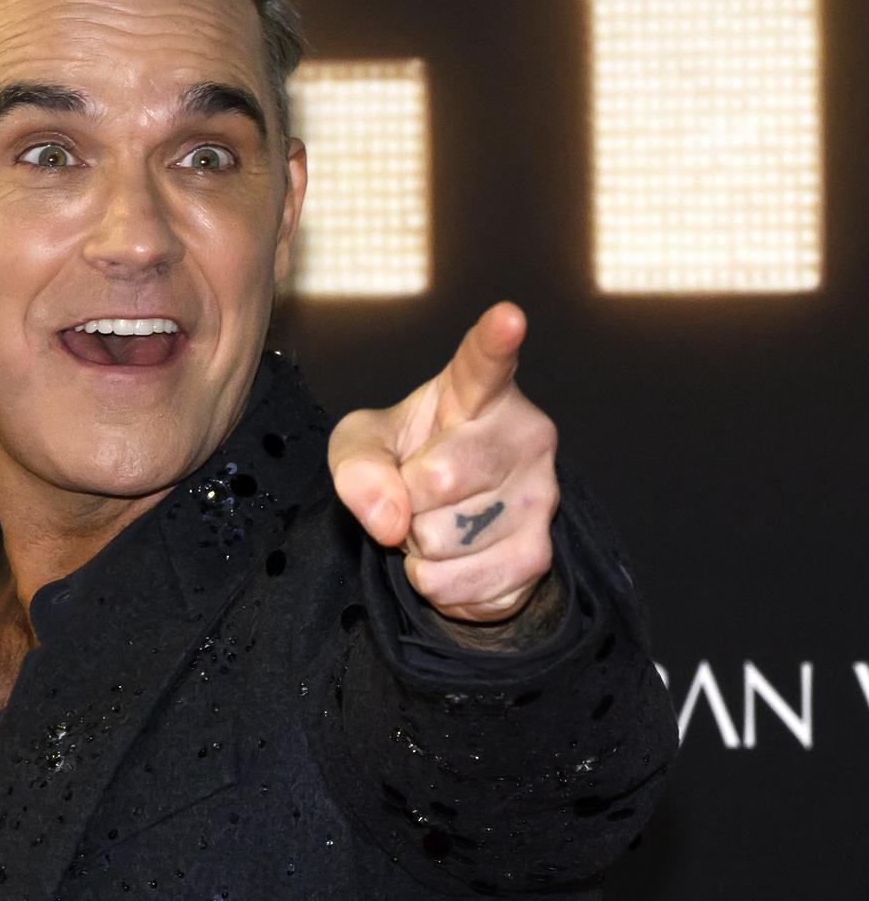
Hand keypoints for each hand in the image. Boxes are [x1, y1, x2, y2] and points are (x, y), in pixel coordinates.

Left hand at [327, 301, 558, 623]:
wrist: (436, 520)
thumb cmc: (402, 460)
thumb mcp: (358, 446)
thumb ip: (357, 465)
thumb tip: (390, 519)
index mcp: (479, 392)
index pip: (486, 363)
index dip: (496, 340)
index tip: (508, 315)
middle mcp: (526, 435)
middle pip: (438, 479)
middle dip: (404, 499)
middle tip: (414, 490)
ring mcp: (542, 496)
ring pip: (447, 538)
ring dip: (418, 546)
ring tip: (434, 520)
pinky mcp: (540, 553)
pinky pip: (464, 585)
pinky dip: (436, 584)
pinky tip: (449, 557)